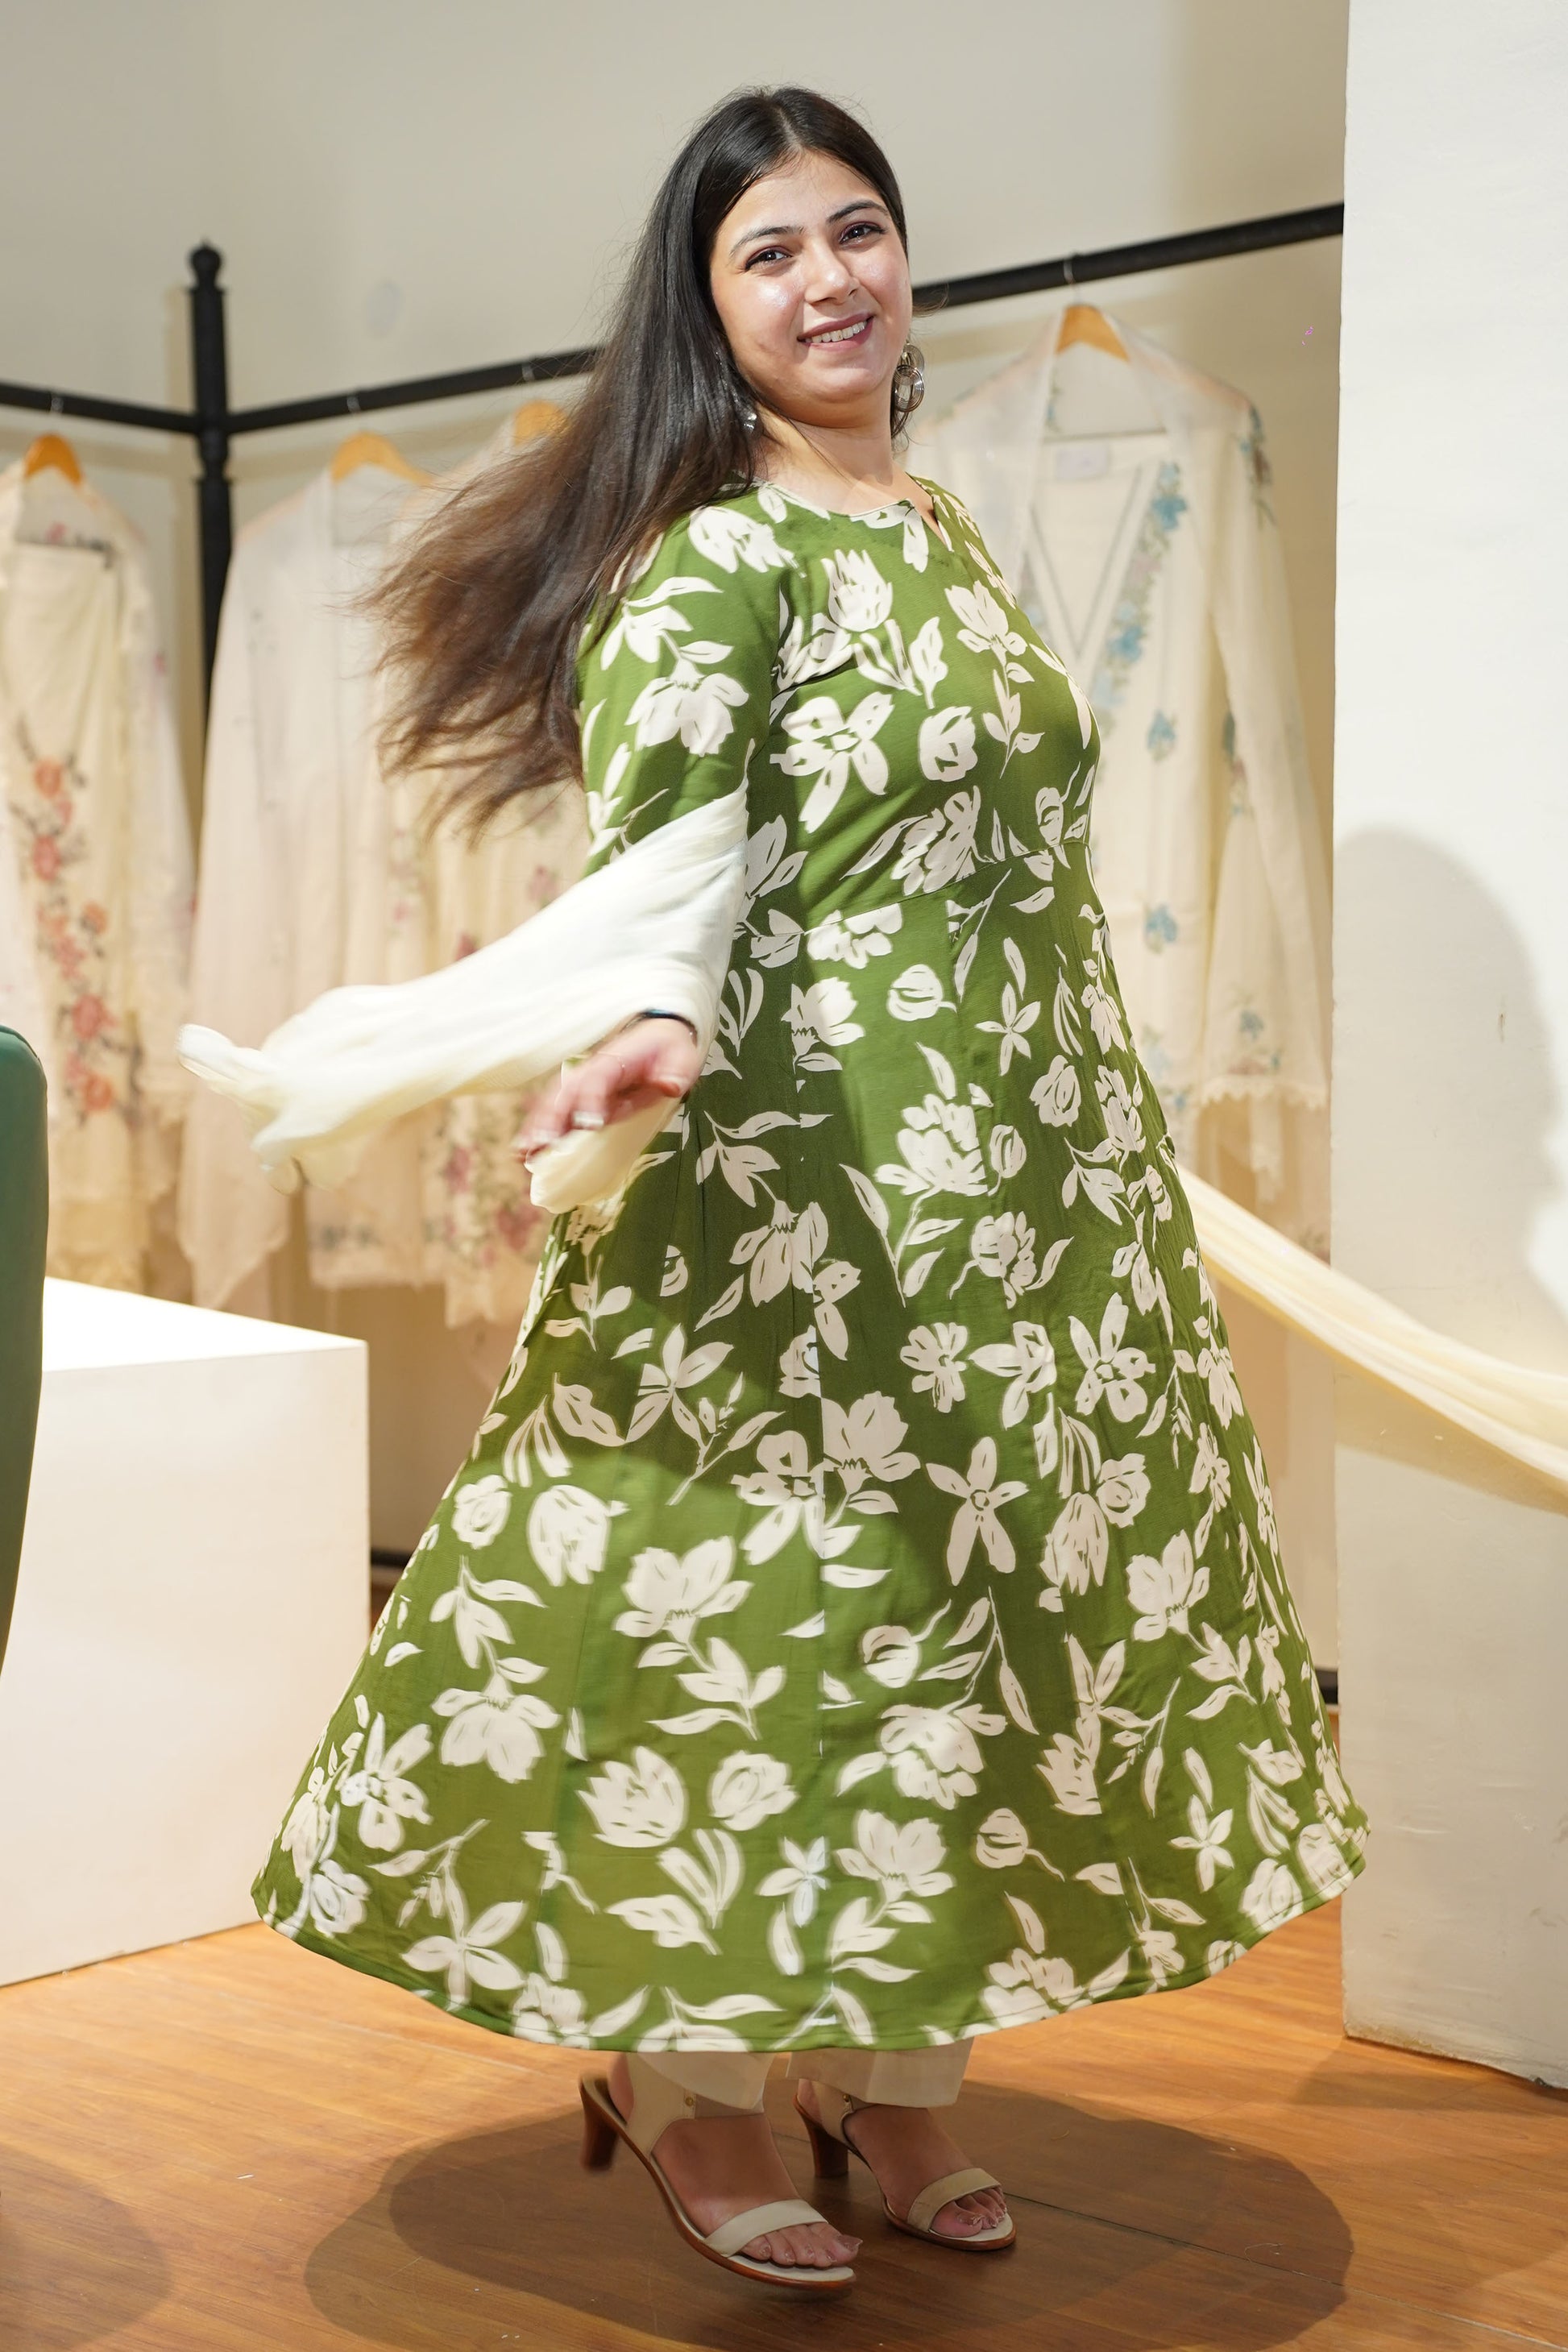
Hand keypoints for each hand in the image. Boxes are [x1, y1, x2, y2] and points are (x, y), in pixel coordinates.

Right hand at [514, 1017, 701, 1161]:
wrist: (656, 1037)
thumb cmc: (668, 1052)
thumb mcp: (681, 1058)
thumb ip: (675, 1072)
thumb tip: (670, 1085)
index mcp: (617, 1060)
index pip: (599, 1078)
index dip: (591, 1100)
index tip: (588, 1125)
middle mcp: (592, 1070)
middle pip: (565, 1091)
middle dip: (553, 1117)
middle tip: (543, 1143)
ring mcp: (581, 1082)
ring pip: (553, 1102)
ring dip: (537, 1126)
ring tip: (524, 1152)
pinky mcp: (578, 1097)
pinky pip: (553, 1112)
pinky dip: (537, 1129)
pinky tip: (523, 1151)